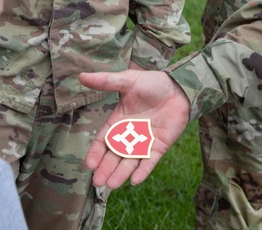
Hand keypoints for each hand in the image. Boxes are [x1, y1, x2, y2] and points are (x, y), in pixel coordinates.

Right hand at [80, 69, 189, 188]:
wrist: (179, 87)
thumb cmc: (152, 83)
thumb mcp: (128, 80)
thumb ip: (106, 81)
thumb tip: (82, 76)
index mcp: (118, 122)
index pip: (102, 141)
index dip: (96, 153)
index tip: (89, 164)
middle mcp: (128, 135)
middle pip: (114, 156)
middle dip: (106, 169)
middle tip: (98, 182)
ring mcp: (144, 142)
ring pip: (130, 162)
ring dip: (121, 173)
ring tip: (112, 184)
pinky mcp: (159, 147)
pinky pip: (150, 161)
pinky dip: (143, 171)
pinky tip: (135, 180)